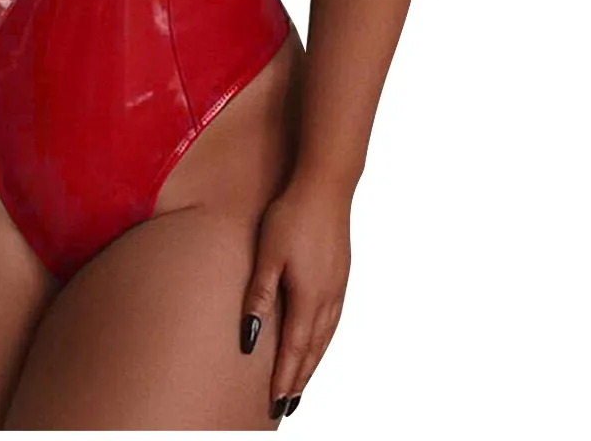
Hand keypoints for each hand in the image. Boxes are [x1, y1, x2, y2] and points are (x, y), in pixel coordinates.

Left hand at [240, 174, 352, 418]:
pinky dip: (324, 341)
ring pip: (325, 338)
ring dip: (312, 363)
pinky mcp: (341, 274)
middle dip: (298, 379)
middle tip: (287, 405)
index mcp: (308, 298)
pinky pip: (333, 320)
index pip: (294, 350)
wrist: (326, 186)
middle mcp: (328, 299)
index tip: (275, 402)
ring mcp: (338, 287)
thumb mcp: (268, 254)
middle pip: (313, 351)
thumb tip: (249, 337)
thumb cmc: (292, 215)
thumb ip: (260, 296)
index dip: (284, 378)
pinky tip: (318, 340)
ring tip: (301, 382)